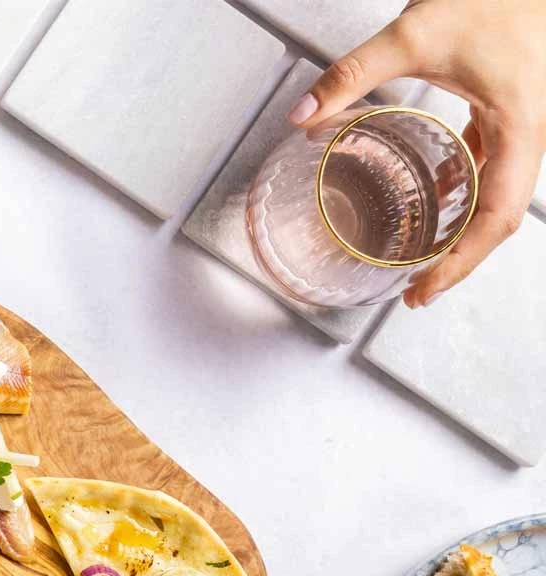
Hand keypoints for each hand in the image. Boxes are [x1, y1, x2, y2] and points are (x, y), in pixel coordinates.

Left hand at [287, 0, 545, 307]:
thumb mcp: (413, 33)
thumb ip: (352, 74)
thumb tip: (304, 115)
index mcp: (519, 125)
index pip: (497, 217)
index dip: (462, 263)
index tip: (425, 289)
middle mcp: (530, 132)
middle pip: (500, 219)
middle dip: (459, 262)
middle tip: (416, 292)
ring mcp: (522, 124)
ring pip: (499, 197)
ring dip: (463, 234)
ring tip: (423, 261)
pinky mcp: (508, 112)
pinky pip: (493, 168)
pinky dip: (465, 194)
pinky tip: (437, 199)